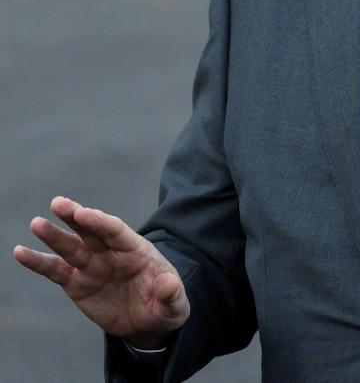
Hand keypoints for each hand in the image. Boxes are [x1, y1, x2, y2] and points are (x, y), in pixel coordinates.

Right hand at [13, 196, 188, 347]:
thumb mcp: (174, 304)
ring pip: (71, 247)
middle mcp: (111, 253)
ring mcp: (93, 266)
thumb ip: (171, 294)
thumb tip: (168, 283)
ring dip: (54, 235)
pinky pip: (55, 271)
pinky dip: (38, 262)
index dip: (100, 221)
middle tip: (59, 203)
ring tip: (37, 223)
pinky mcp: (77, 283)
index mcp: (136, 250)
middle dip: (76, 217)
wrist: (148, 321)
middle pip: (92, 230)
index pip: (116, 231)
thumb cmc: (165, 306)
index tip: (83, 212)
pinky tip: (20, 252)